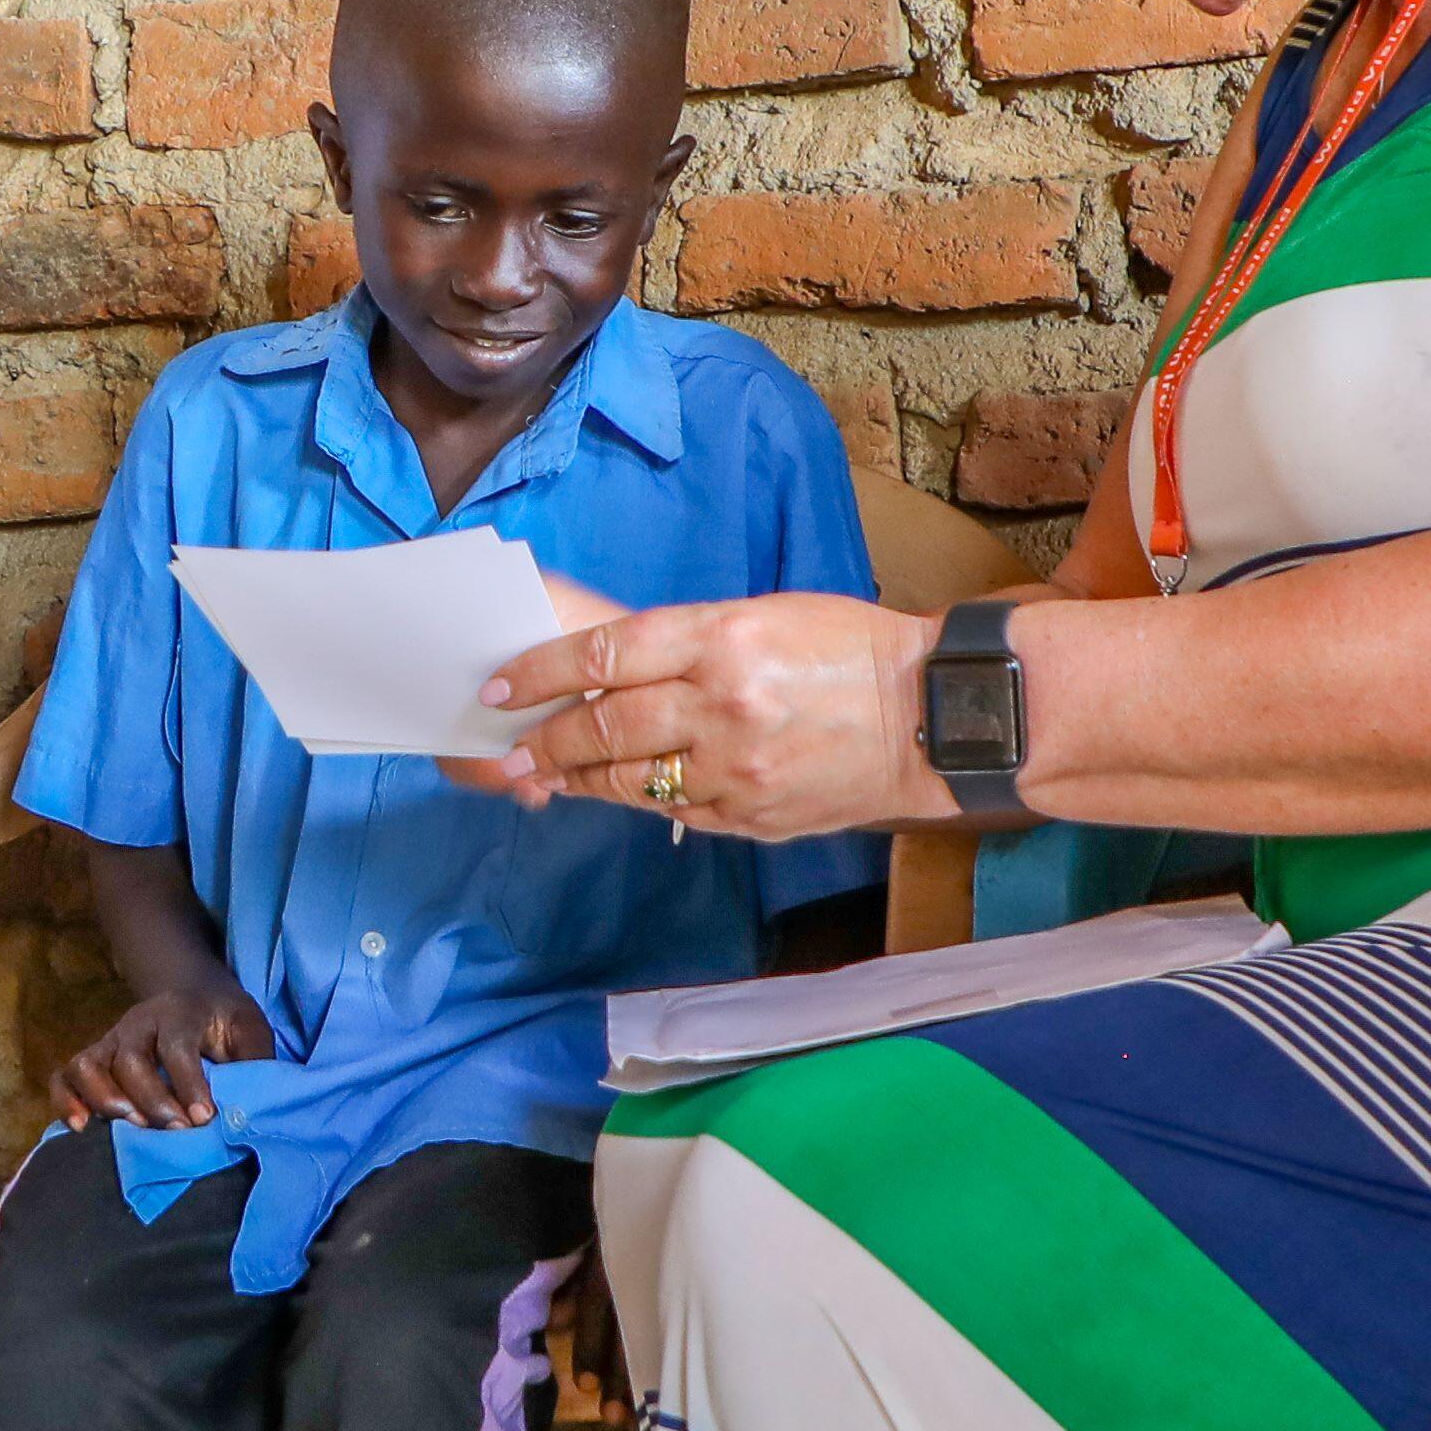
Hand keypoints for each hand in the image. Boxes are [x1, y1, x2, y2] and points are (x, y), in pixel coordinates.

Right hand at [53, 980, 268, 1132]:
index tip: (205, 1118)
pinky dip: (66, 1101)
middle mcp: (137, 1024)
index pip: (176, 1046)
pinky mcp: (94, 1058)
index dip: (188, 1083)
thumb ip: (254, 1062)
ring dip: (105, 1100)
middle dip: (152, 1100)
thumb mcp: (250, 1030)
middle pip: (130, 1060)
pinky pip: (64, 1076)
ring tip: (132, 1129)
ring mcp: (110, 1040)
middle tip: (176, 1131)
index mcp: (179, 1013)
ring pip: (89, 1065)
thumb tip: (252, 1107)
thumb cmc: (224, 1020)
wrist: (193, 994)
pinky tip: (81, 1127)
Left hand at [470, 591, 948, 847]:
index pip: (604, 654)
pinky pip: (676, 811)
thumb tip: (610, 674)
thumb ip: (686, 644)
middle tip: (512, 747)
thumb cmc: (847, 650)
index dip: (540, 673)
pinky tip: (617, 794)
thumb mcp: (763, 616)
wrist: (928, 714)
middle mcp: (722, 703)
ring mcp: (737, 768)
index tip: (502, 688)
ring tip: (548, 775)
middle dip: (548, 738)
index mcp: (722, 637)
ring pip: (631, 779)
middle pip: (605, 725)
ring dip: (580, 778)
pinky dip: (640, 802)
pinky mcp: (753, 815)